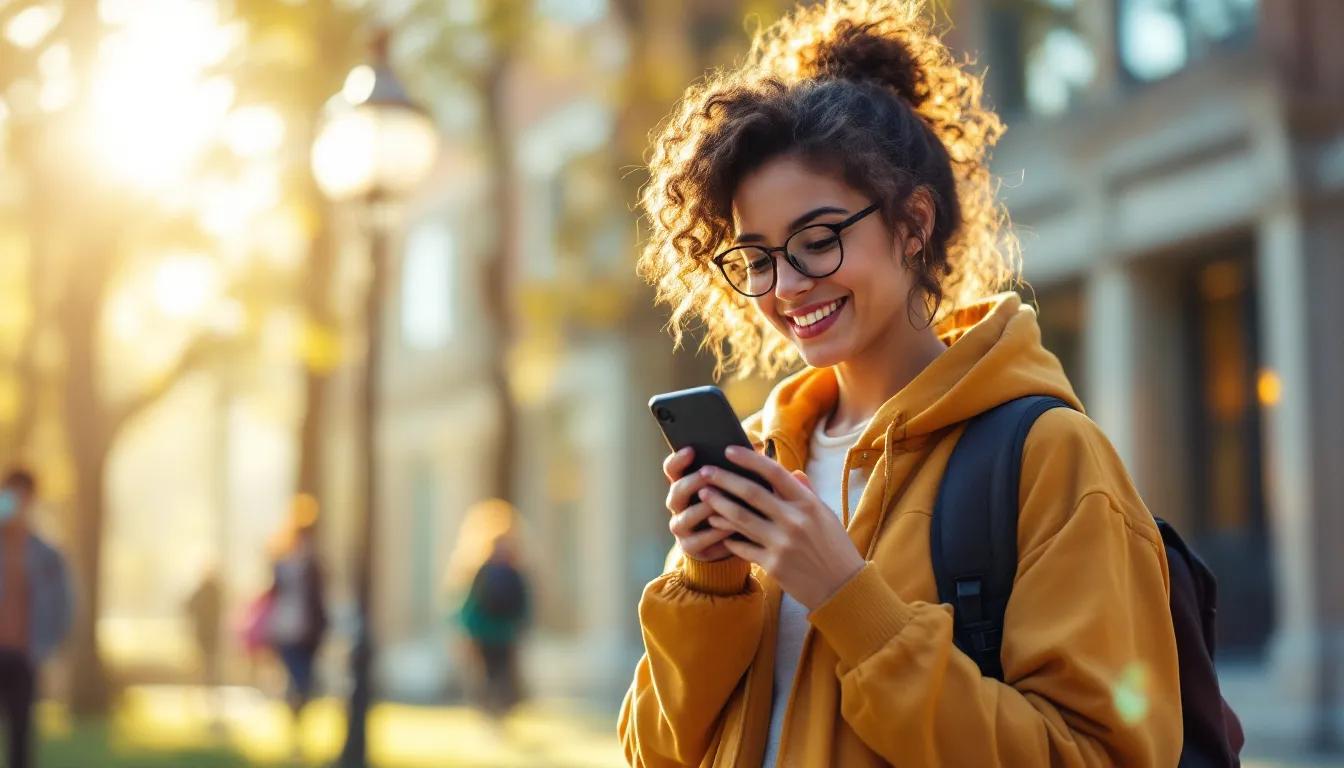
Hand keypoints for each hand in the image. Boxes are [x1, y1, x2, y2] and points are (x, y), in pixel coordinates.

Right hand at [663, 447, 738, 562]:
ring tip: (721, 501)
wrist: (729, 541)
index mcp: (684, 484)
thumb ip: (732, 470)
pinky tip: (730, 525)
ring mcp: (681, 526)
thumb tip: (748, 448)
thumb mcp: (731, 485)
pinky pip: (700, 539)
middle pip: (677, 490)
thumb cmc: (732, 504)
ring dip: (705, 508)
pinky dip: (715, 531)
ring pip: (687, 516)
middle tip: (707, 475)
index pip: (672, 468)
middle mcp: (677, 505)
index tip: (691, 450)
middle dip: (692, 482)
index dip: (678, 459)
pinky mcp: (690, 546)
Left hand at [698, 446, 864, 609]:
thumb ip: (807, 493)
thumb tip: (792, 472)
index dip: (749, 459)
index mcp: (808, 504)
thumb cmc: (834, 547)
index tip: (729, 450)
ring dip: (718, 505)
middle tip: (704, 471)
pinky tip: (717, 528)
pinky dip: (728, 536)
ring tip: (704, 496)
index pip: (774, 472)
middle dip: (723, 479)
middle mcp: (794, 521)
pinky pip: (742, 546)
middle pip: (750, 493)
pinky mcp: (772, 565)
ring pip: (740, 519)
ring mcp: (782, 544)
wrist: (842, 588)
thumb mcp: (826, 516)